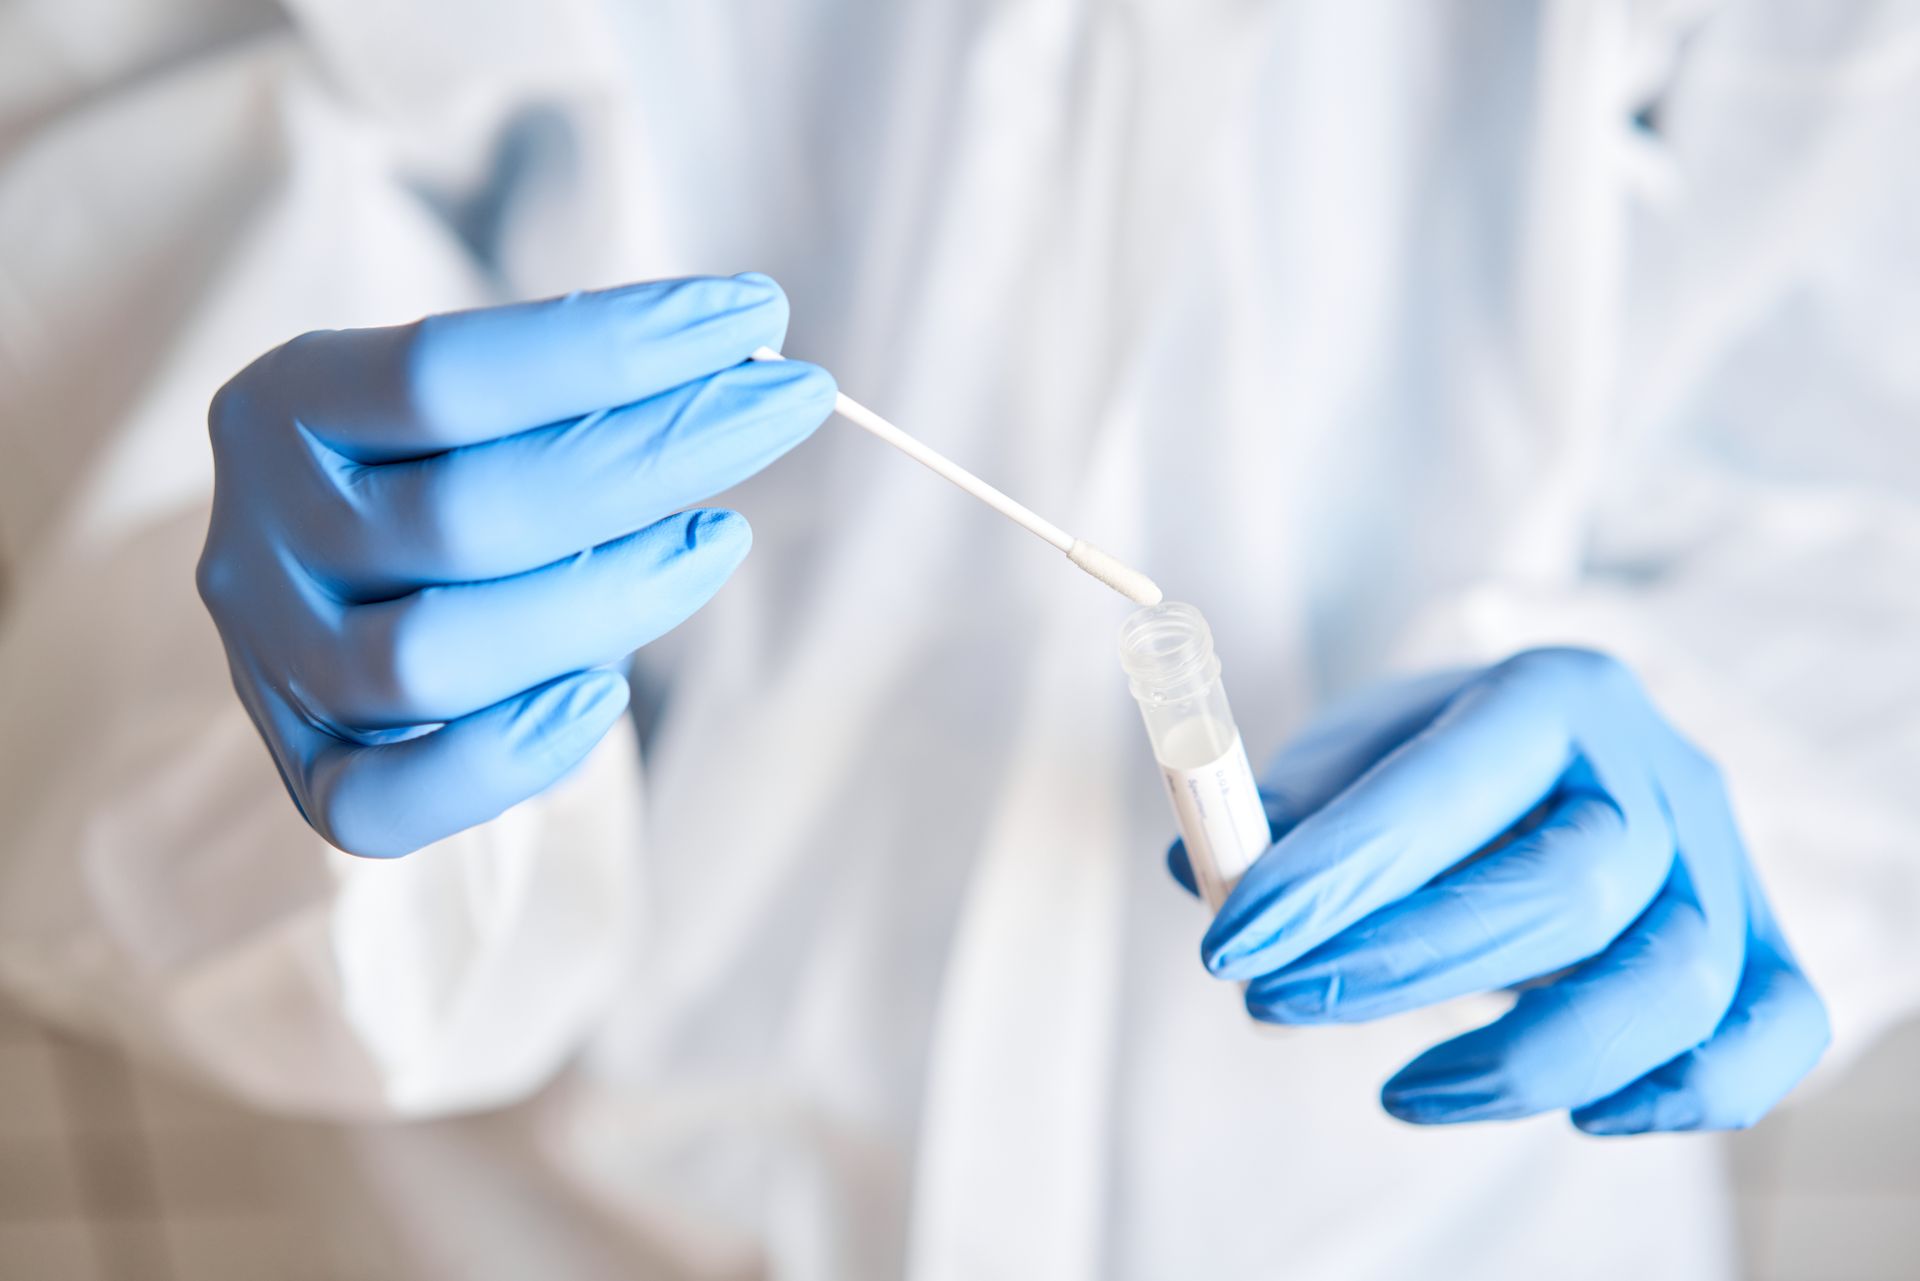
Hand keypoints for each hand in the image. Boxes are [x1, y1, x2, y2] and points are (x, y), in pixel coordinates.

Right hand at [197, 274, 834, 856]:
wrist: (351, 583)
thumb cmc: (451, 468)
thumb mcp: (482, 406)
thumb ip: (572, 401)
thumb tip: (738, 378)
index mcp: (289, 403)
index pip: (449, 372)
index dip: (614, 347)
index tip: (757, 313)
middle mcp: (261, 531)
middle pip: (467, 516)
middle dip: (657, 456)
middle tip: (788, 403)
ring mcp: (273, 661)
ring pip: (433, 658)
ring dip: (606, 602)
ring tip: (718, 541)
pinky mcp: (308, 769)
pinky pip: (379, 805)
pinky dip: (500, 761)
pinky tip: (602, 701)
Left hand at [1172, 648, 1828, 1132]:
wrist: (1577, 760)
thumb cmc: (1445, 767)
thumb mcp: (1357, 757)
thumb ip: (1281, 813)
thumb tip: (1197, 869)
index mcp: (1551, 694)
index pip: (1450, 785)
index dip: (1339, 871)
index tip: (1232, 942)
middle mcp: (1656, 770)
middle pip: (1566, 887)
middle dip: (1403, 965)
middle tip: (1274, 1003)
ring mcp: (1726, 861)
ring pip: (1674, 979)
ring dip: (1530, 1060)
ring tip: (1400, 1093)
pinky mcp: (1768, 945)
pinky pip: (1771, 1033)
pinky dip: (1689, 1092)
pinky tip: (1584, 1117)